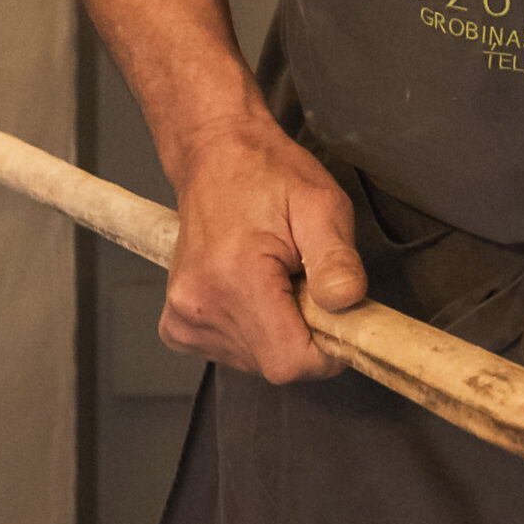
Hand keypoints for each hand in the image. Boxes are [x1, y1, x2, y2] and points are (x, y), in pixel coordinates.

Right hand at [160, 121, 367, 383]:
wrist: (216, 159)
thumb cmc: (269, 176)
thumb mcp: (321, 204)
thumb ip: (336, 257)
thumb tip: (346, 302)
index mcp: (234, 278)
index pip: (290, 362)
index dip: (327, 349)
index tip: (335, 313)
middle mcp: (199, 305)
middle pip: (275, 364)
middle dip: (304, 333)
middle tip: (303, 281)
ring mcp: (183, 318)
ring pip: (257, 361)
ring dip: (279, 330)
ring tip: (276, 278)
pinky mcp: (177, 325)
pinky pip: (233, 353)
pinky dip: (254, 331)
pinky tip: (252, 291)